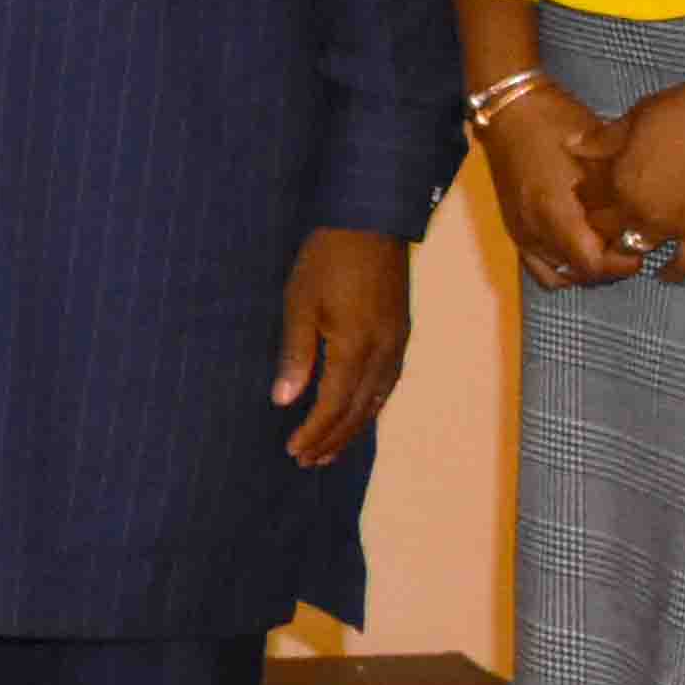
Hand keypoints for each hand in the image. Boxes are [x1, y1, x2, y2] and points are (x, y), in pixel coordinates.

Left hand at [269, 227, 411, 464]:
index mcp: (355, 349)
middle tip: (308, 461)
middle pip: (358, 411)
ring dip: (353, 428)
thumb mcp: (299, 304)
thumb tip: (283, 400)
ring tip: (331, 449)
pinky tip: (359, 412)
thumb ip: (295, 355)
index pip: (333, 406)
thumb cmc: (327, 260)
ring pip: (377, 401)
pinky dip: (370, 406)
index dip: (314, 432)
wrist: (370, 223)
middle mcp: (383, 354)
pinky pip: (388, 384)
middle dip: (333, 439)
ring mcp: (396, 345)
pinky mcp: (401, 334)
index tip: (294, 451)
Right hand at [478, 78, 635, 287]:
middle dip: (609, 266)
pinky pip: (539, 267)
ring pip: (561, 274)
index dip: (621, 263)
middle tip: (631, 246)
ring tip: (606, 249)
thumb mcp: (598, 154)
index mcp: (555, 211)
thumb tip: (639, 220)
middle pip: (580, 273)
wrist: (512, 111)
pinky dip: (561, 268)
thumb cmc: (559, 125)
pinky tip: (578, 251)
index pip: (593, 263)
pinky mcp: (515, 228)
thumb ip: (617, 193)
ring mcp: (521, 231)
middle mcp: (535, 229)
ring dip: (586, 269)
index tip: (641, 247)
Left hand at [582, 80, 684, 283]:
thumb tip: (571, 146)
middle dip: (601, 221)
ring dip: (630, 242)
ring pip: (639, 247)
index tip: (588, 190)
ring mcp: (677, 227)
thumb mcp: (638, 117)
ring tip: (628, 236)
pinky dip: (673, 271)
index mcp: (621, 181)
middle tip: (607, 213)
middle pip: (606, 229)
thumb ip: (603, 140)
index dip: (586, 195)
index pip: (588, 200)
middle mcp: (643, 212)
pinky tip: (663, 274)